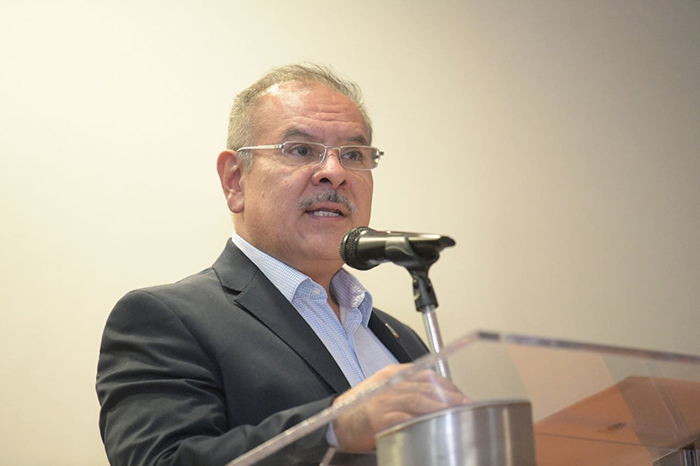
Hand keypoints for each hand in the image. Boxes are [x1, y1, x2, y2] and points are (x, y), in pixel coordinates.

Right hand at [331, 364, 468, 451]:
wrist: (337, 421)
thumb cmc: (363, 408)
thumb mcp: (386, 390)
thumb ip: (408, 390)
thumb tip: (438, 399)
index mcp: (394, 373)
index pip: (427, 374)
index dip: (448, 385)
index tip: (462, 396)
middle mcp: (390, 382)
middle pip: (426, 385)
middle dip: (450, 395)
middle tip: (467, 404)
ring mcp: (385, 399)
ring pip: (419, 399)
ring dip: (441, 406)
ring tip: (457, 412)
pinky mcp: (380, 417)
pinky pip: (404, 417)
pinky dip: (421, 420)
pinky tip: (434, 424)